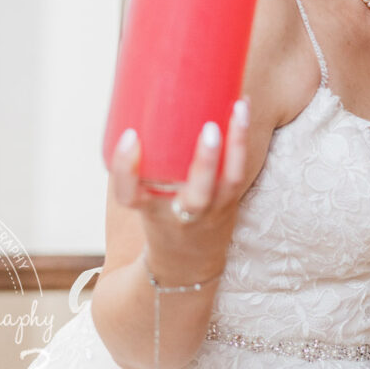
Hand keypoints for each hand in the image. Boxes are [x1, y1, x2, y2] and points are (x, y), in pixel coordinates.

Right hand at [108, 99, 254, 282]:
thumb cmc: (158, 219)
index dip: (126, 169)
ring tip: (238, 106)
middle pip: (196, 195)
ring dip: (236, 142)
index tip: (128, 138)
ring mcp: (211, 211)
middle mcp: (182, 217)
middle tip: (208, 128)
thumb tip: (133, 101)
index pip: (129, 196)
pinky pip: (240, 171)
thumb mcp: (141, 201)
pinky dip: (242, 140)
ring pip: (230, 181)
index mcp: (149, 214)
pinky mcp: (229, 203)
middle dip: (205, 162)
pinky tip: (242, 108)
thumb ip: (138, 165)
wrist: (185, 267)